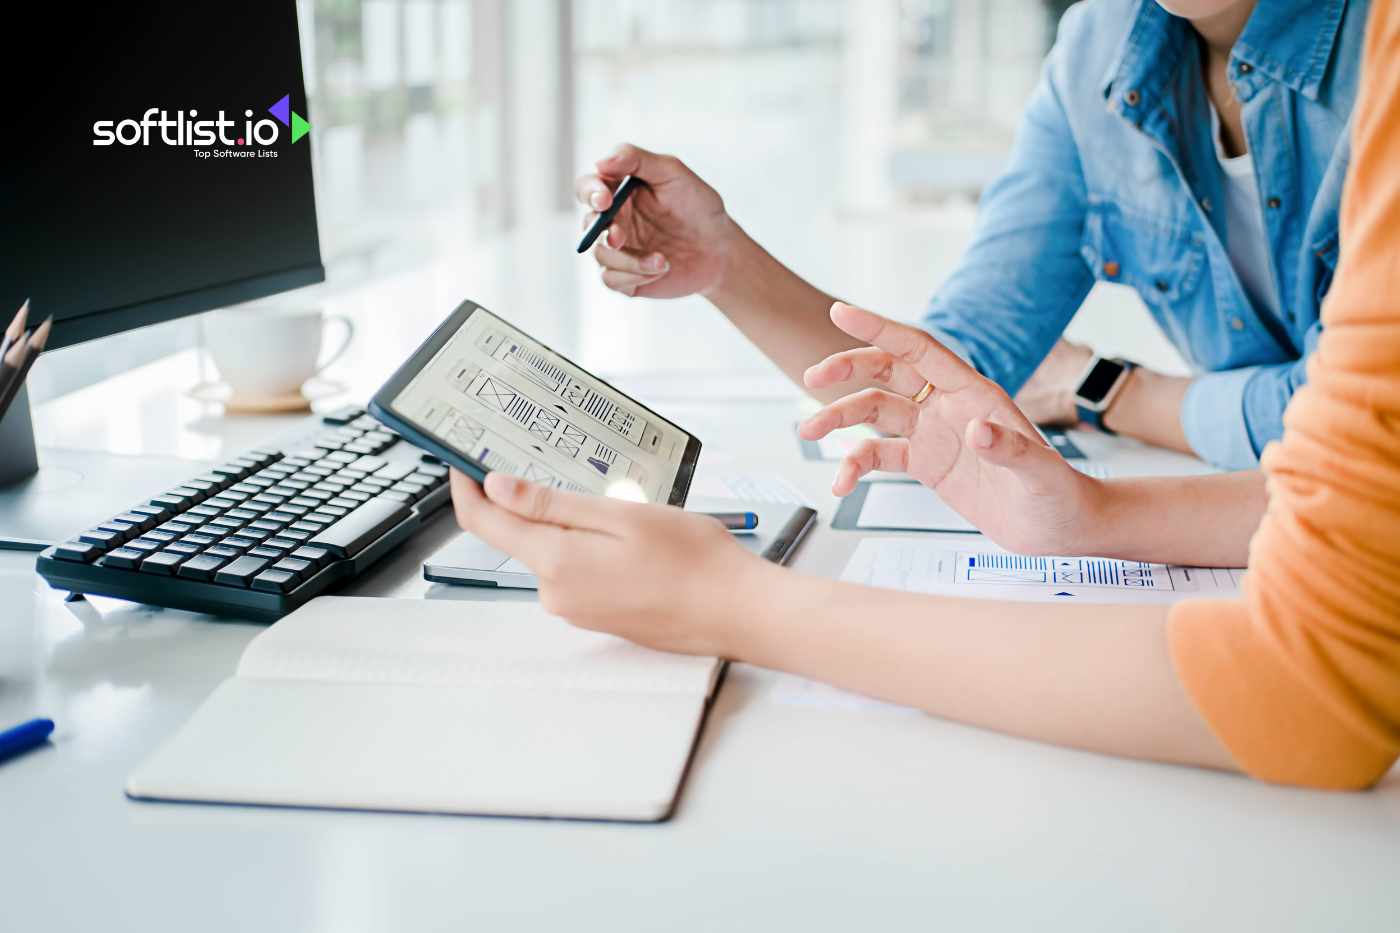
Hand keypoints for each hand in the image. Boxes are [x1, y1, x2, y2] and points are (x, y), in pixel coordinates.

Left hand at [450, 470, 770, 656]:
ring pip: (550, 553)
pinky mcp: (598, 615)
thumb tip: (496, 489)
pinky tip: (623, 533)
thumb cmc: (692, 561)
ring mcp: (577, 609)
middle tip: (544, 457)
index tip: (461, 459)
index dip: (466, 488)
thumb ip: (552, 505)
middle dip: (523, 500)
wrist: (737, 612)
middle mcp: (557, 594)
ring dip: (563, 522)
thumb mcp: (620, 516)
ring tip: (605, 495)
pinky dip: (584, 545)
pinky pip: (575, 571)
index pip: (485, 523)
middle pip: (518, 537)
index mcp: (556, 564)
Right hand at [576, 143, 738, 298]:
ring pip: (599, 254)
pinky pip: (611, 279)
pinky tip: (661, 268)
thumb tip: (600, 163)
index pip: (588, 187)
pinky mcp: (626, 277)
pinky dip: (634, 275)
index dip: (590, 192)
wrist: (720, 249)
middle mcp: (614, 220)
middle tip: (620, 237)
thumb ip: (636, 159)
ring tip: (663, 260)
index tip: (605, 200)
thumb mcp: (673, 173)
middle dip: (602, 230)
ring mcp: (619, 250)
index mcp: (619, 192)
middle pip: (588, 223)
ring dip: (628, 259)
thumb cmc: (698, 206)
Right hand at [799, 303, 1104, 555]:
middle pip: (888, 373)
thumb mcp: (1039, 473)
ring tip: (807, 431)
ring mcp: (935, 434)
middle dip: (848, 370)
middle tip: (812, 377)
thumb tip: (976, 432)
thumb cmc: (1059, 495)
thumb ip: (1009, 449)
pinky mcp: (927, 464)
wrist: (1060, 528)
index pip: (919, 350)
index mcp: (974, 392)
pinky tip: (841, 484)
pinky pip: (880, 455)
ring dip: (839, 418)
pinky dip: (855, 465)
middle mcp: (949, 406)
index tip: (841, 312)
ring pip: (875, 412)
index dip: (879, 329)